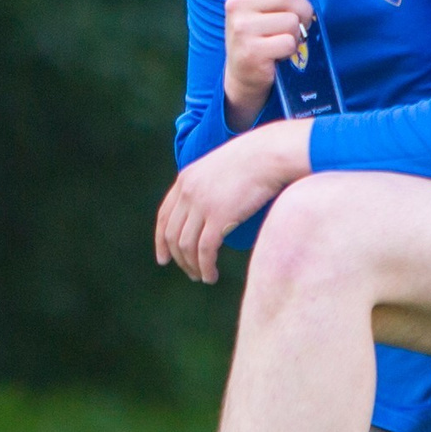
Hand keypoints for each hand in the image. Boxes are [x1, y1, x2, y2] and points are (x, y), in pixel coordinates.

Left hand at [155, 122, 310, 283]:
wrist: (270, 154)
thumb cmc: (256, 160)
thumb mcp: (221, 168)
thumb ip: (209, 185)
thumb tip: (212, 206)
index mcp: (185, 180)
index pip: (164, 217)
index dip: (160, 241)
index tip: (164, 258)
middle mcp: (188, 193)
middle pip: (172, 234)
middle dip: (178, 258)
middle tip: (190, 272)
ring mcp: (202, 205)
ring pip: (186, 245)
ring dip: (192, 266)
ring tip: (203, 277)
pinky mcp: (219, 217)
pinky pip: (205, 250)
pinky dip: (205, 266)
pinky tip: (211, 275)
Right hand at [222, 0, 319, 124]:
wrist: (244, 69)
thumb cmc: (262, 29)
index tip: (289, 2)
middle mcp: (235, 3)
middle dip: (302, 11)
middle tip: (293, 24)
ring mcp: (241, 28)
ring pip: (291, 20)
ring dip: (295, 33)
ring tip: (281, 38)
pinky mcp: (250, 51)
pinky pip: (289, 42)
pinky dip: (290, 49)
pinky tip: (277, 52)